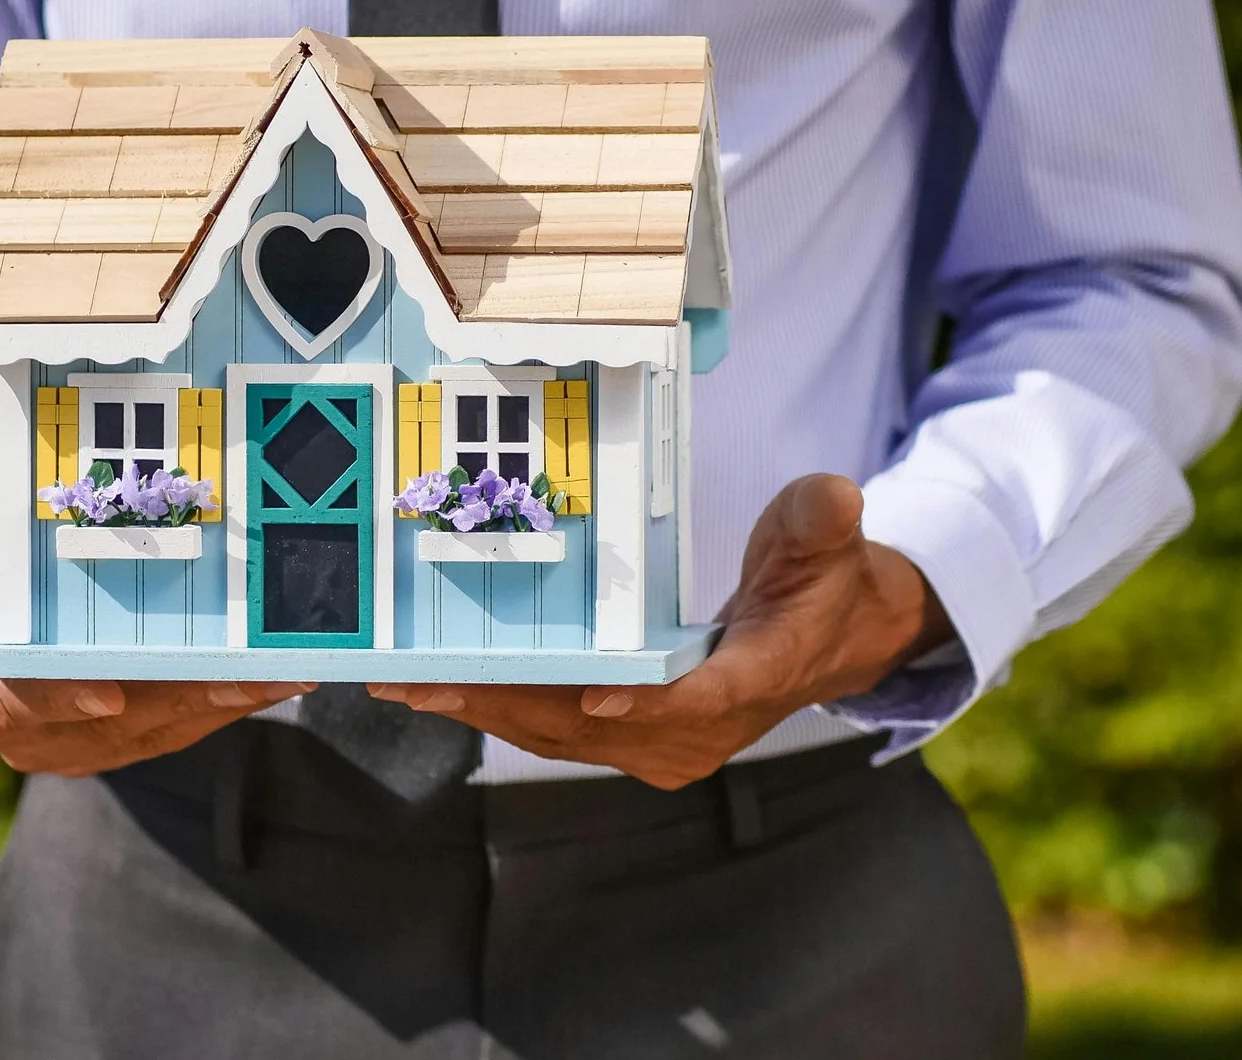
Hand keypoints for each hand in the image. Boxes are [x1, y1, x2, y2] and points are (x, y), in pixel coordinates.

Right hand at [0, 485, 310, 775]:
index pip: (16, 699)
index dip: (62, 699)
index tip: (110, 697)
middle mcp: (12, 726)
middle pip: (106, 723)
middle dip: (183, 701)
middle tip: (250, 676)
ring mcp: (61, 740)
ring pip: (148, 731)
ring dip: (217, 708)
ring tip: (281, 677)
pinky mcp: (105, 740)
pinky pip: (166, 730)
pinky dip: (216, 708)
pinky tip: (267, 683)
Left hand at [369, 473, 951, 789]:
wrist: (829, 638)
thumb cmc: (821, 579)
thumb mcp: (828, 535)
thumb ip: (822, 518)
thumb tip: (832, 495)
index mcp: (756, 675)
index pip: (699, 697)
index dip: (648, 703)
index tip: (598, 694)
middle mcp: (703, 728)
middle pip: (597, 724)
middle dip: (511, 703)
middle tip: (429, 683)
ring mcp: (664, 745)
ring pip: (563, 735)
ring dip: (486, 714)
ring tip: (408, 690)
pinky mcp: (634, 743)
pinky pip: (557, 732)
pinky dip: (499, 713)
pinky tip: (440, 693)